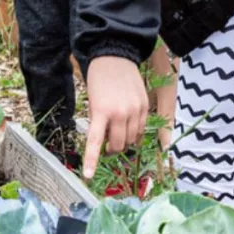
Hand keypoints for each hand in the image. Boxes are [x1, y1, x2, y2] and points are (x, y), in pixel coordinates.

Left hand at [82, 56, 148, 179]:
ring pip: (132, 139)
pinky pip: (142, 129)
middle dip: (112, 149)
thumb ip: (99, 120)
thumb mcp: (92, 101)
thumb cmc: (98, 80)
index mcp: (101, 112)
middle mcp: (120, 114)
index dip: (92, 160)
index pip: (96, 142)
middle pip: (118, 145)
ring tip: (117, 132)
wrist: (114, 57)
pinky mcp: (145, 107)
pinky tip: (129, 126)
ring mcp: (135, 110)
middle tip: (107, 145)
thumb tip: (106, 141)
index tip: (87, 176)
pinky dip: (135, 132)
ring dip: (124, 141)